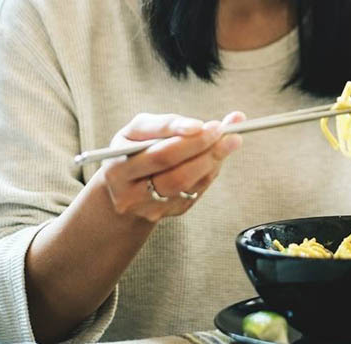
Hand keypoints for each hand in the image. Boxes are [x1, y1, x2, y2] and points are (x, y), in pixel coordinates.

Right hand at [100, 112, 244, 222]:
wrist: (122, 192)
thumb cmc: (131, 152)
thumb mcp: (135, 132)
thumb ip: (164, 125)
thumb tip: (199, 125)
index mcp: (119, 170)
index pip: (157, 155)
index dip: (183, 140)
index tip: (204, 125)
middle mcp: (133, 195)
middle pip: (176, 174)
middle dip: (204, 149)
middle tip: (224, 130)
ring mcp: (153, 208)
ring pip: (189, 185)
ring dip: (213, 160)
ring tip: (230, 140)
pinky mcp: (172, 212)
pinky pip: (197, 190)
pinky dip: (211, 170)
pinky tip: (218, 155)